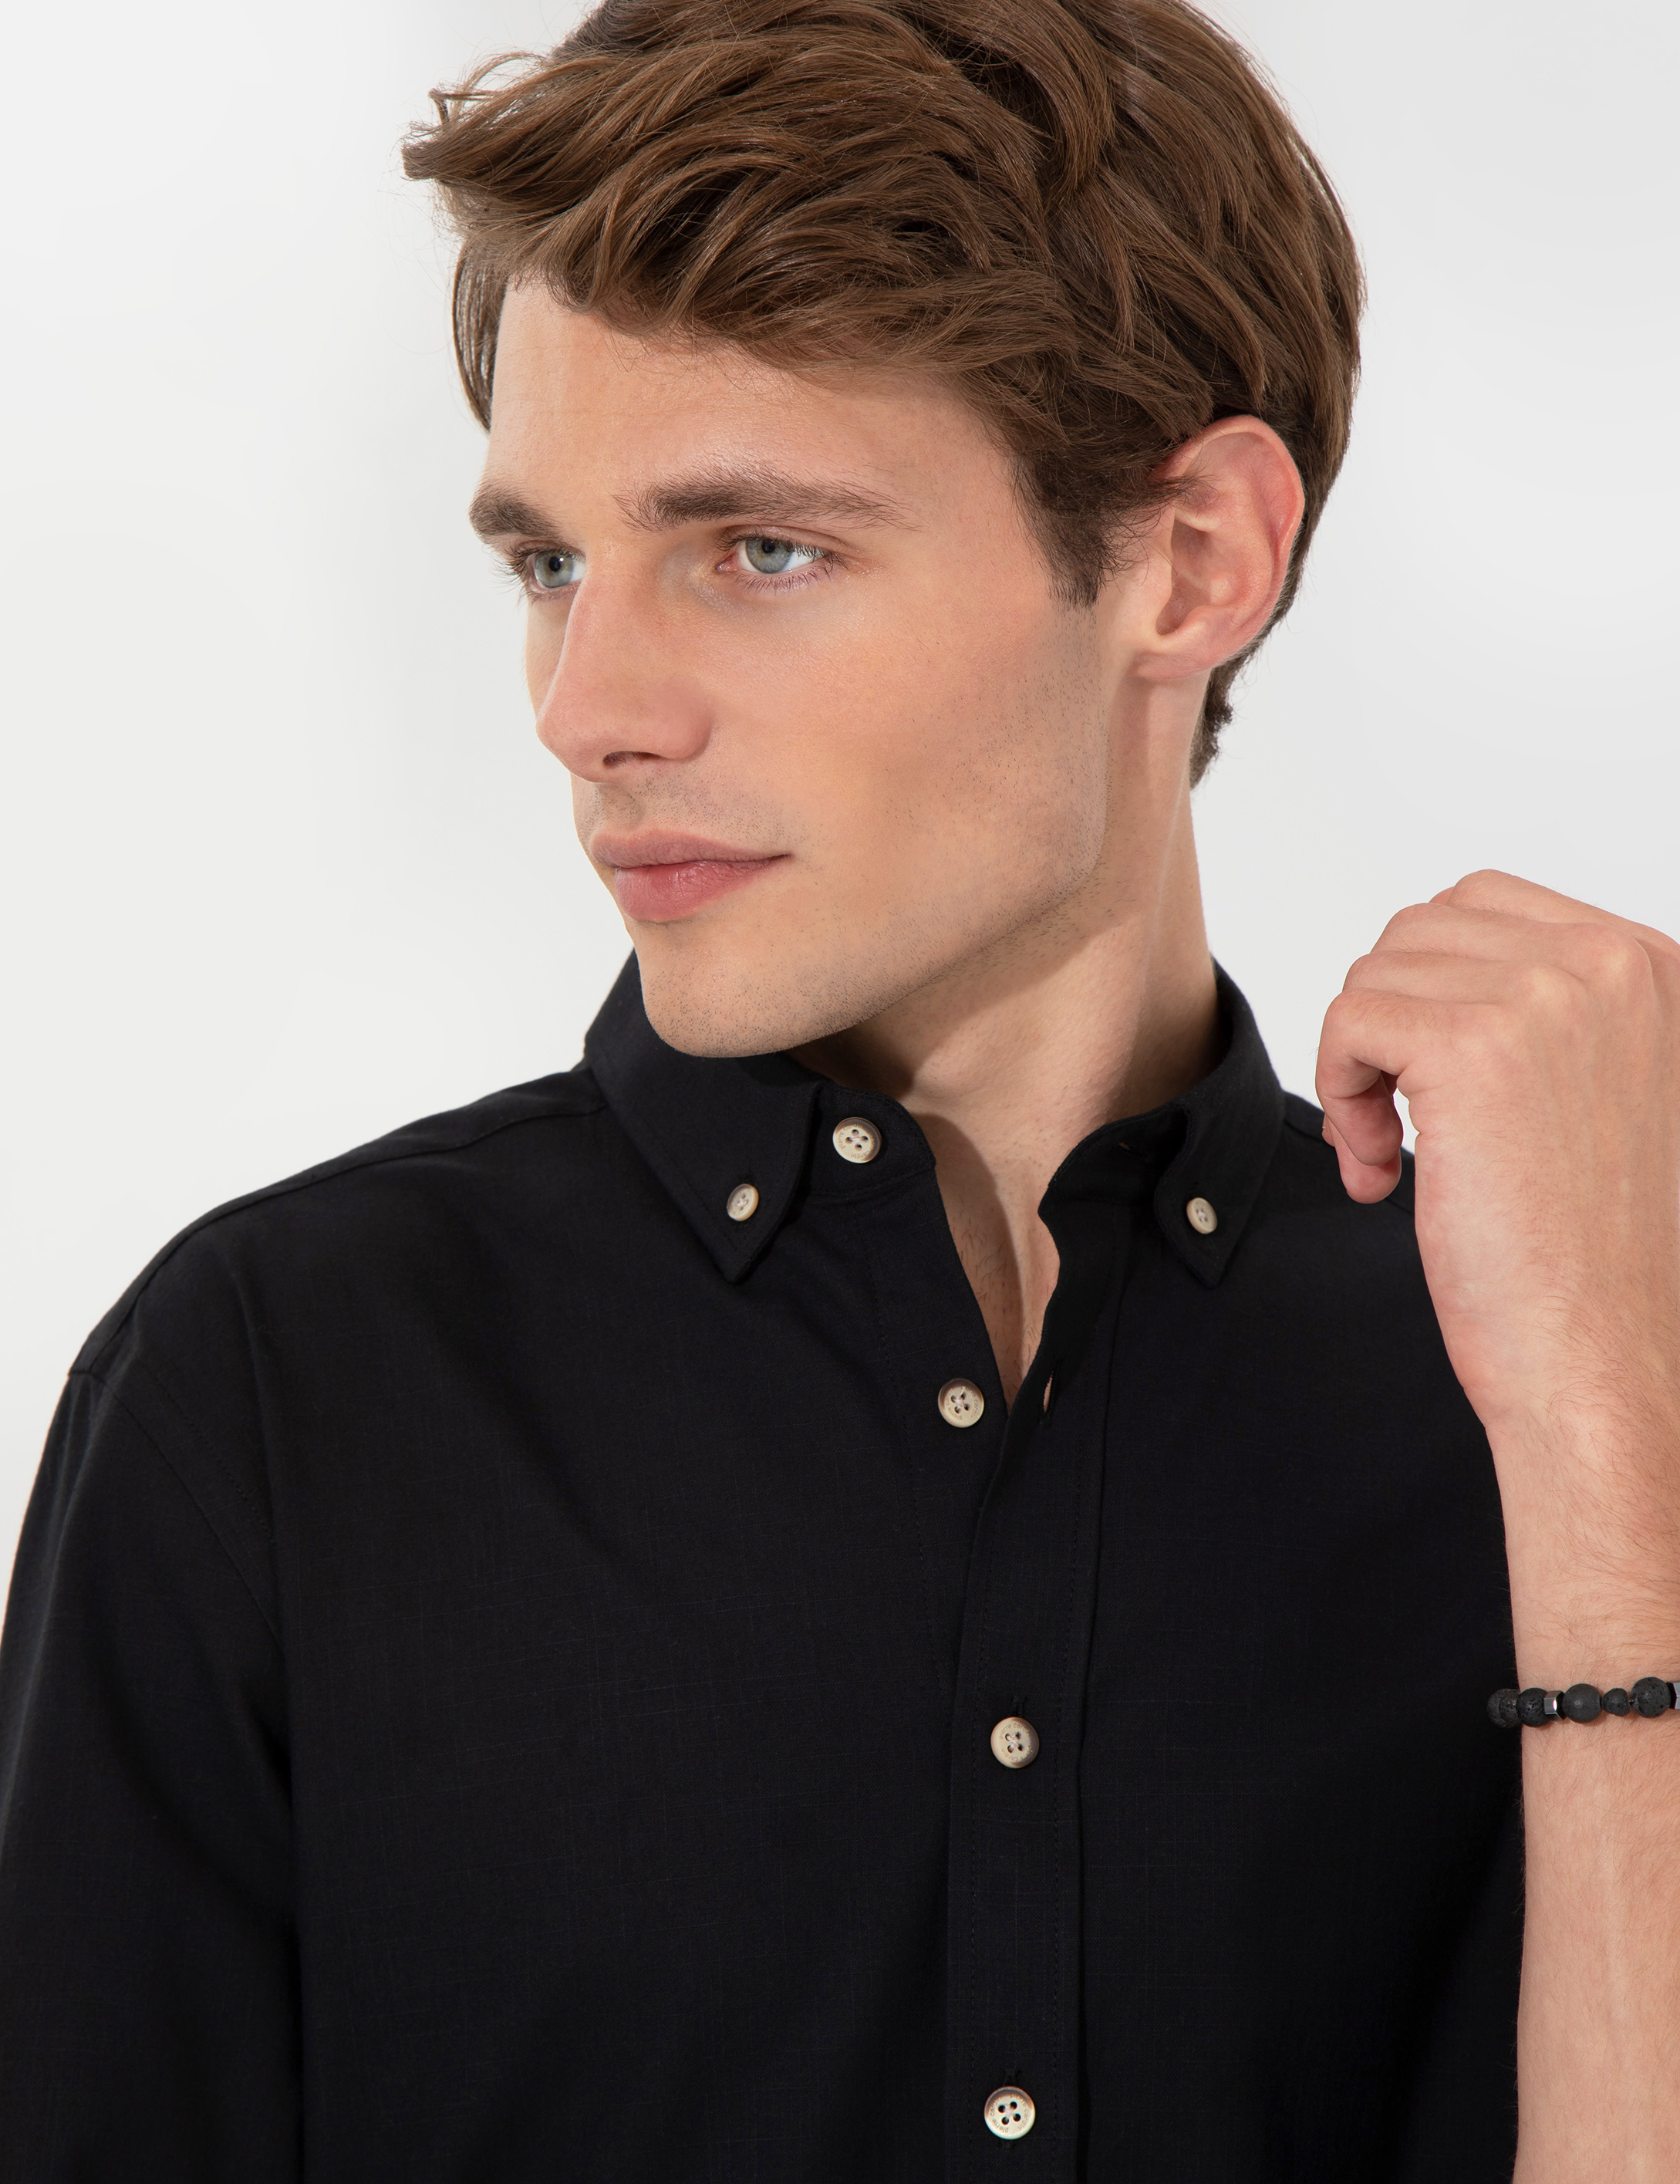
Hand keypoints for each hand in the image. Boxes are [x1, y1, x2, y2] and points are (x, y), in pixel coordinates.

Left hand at [1316, 871, 1679, 1642]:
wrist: (1612, 1362)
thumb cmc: (1604, 1260)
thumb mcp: (1613, 1099)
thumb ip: (1563, 1023)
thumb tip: (1451, 975)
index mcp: (1655, 969)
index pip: (1491, 908)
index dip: (1432, 992)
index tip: (1440, 1087)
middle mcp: (1612, 964)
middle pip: (1422, 931)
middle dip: (1389, 1023)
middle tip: (1401, 1121)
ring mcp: (1545, 998)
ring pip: (1377, 974)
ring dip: (1361, 1067)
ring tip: (1395, 1156)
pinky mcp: (1471, 1049)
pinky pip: (1349, 1020)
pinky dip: (1339, 1094)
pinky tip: (1380, 1171)